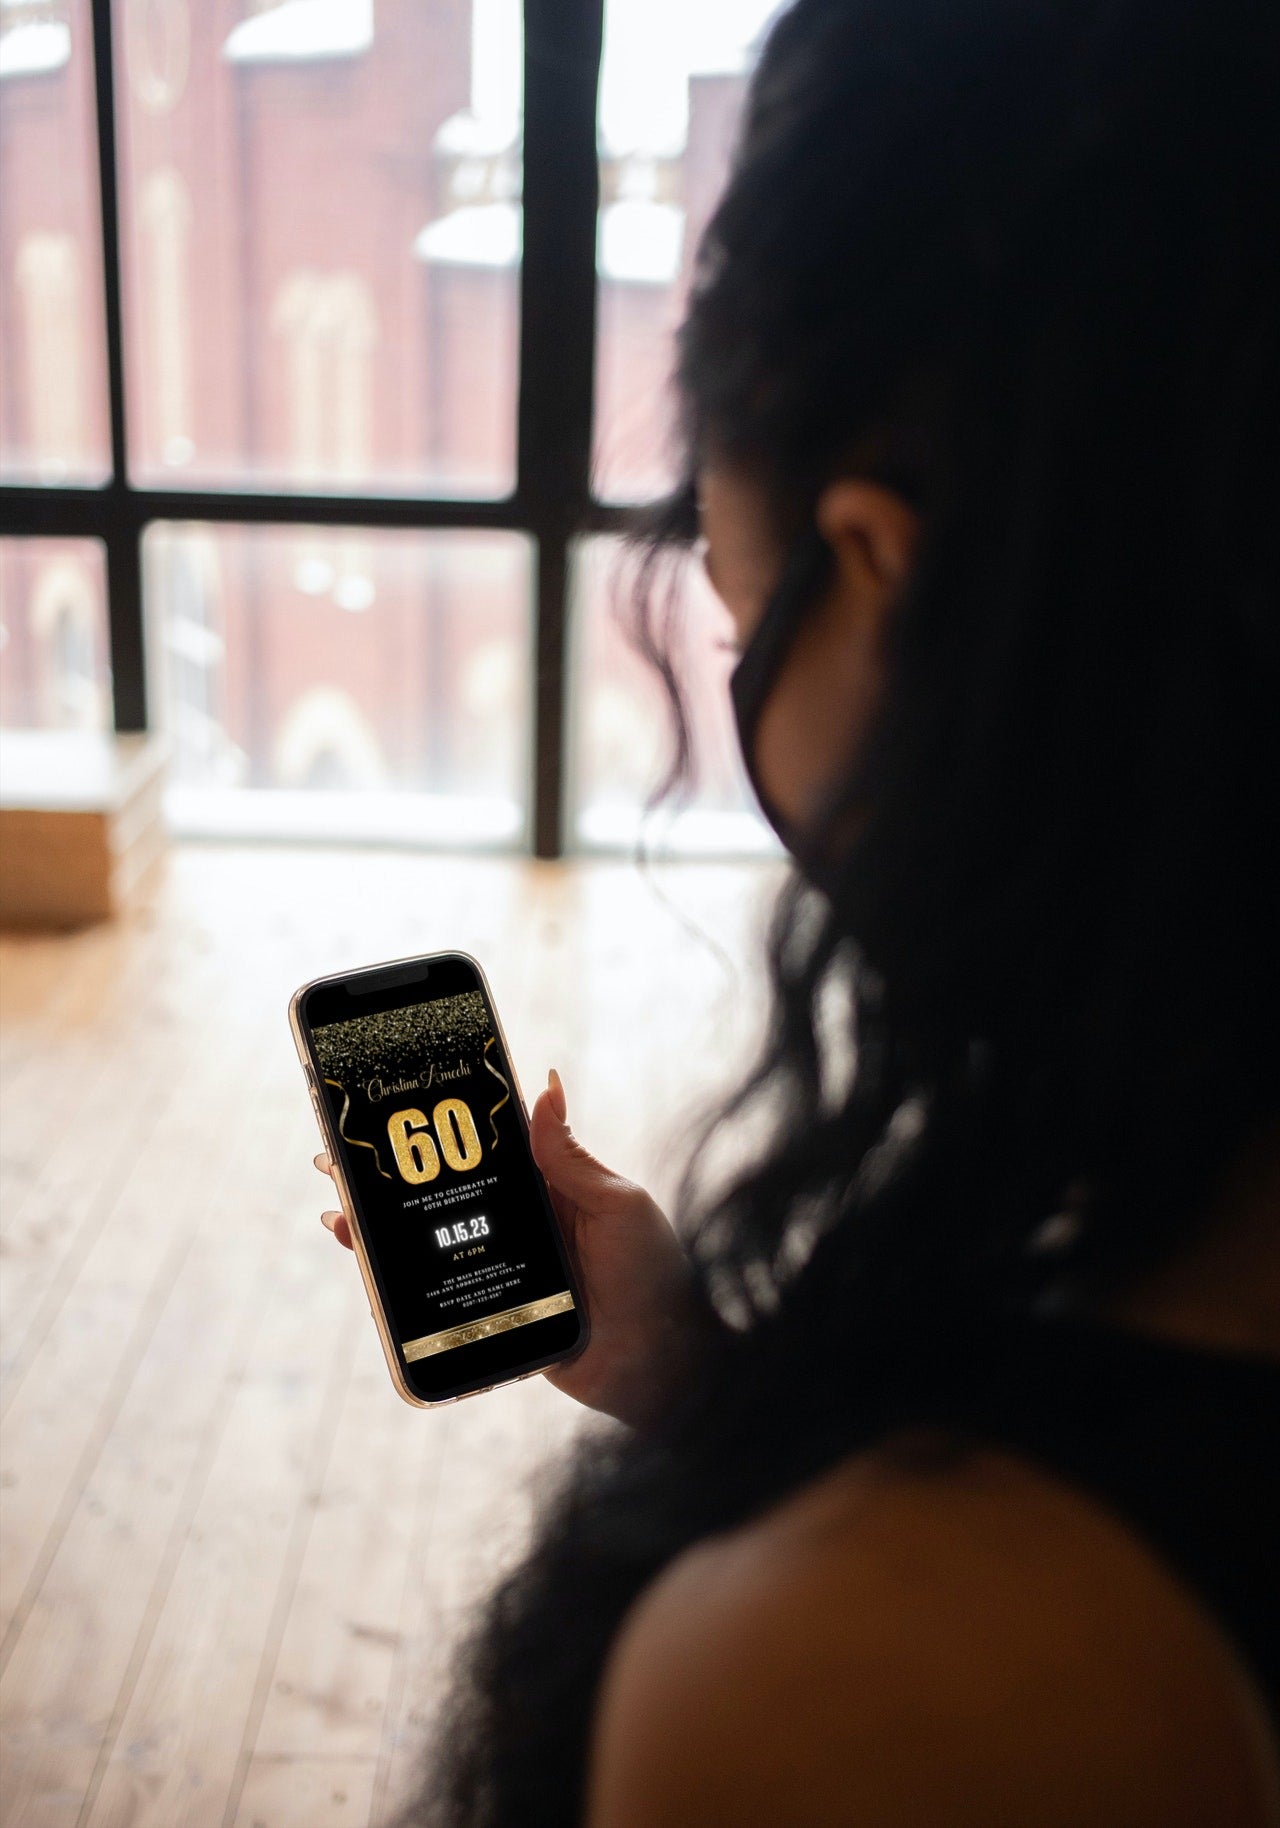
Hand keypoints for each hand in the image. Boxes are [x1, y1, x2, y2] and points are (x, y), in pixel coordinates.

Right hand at [314, 1067, 721, 1428]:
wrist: (663, 1366)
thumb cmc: (655, 1277)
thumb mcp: (617, 1204)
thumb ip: (571, 1156)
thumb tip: (546, 1083)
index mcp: (549, 1191)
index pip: (482, 1152)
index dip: (437, 1132)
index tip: (391, 1108)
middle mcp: (520, 1229)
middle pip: (442, 1198)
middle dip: (389, 1181)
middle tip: (334, 1161)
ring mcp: (503, 1274)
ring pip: (430, 1247)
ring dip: (380, 1232)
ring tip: (338, 1215)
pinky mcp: (494, 1319)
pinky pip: (438, 1301)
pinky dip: (398, 1290)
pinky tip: (367, 1275)